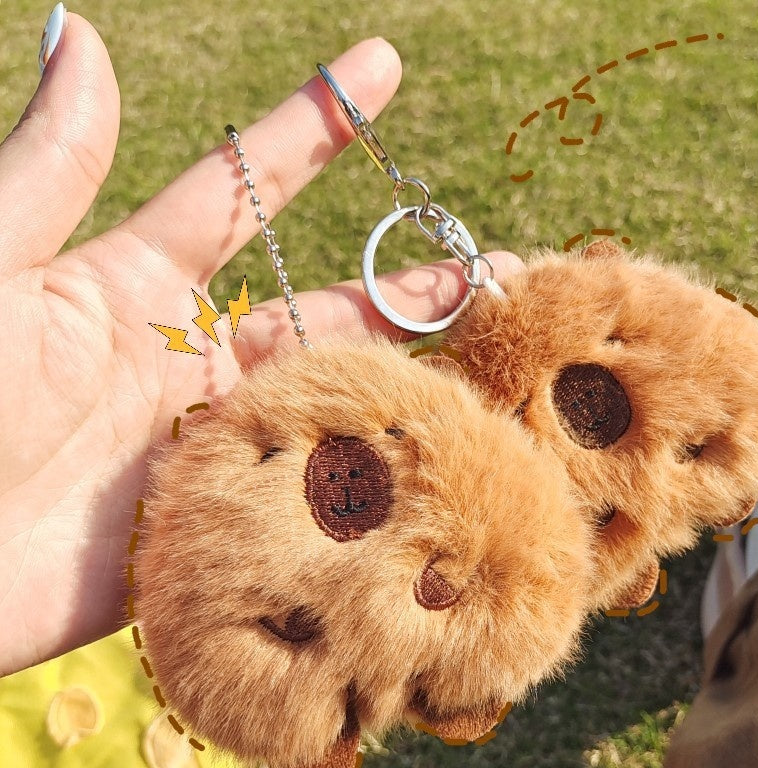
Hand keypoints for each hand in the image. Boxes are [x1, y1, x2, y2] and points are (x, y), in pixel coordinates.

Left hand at [0, 13, 518, 676]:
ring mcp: (215, 452)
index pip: (244, 194)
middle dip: (411, 286)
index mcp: (136, 291)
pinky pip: (314, 498)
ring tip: (506, 360)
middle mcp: (190, 368)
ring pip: (335, 404)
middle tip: (501, 269)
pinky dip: (381, 479)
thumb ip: (53, 171)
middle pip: (325, 313)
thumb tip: (89, 34)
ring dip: (415, 381)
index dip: (313, 128)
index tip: (381, 67)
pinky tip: (449, 464)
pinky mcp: (225, 530)